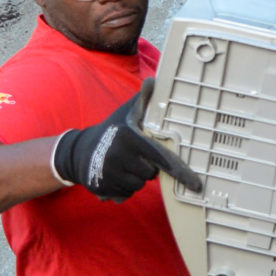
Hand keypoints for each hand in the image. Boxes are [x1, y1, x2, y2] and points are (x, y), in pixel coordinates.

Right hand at [52, 83, 205, 201]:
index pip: (161, 158)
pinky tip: (115, 175)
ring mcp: (109, 174)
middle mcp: (118, 156)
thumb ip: (143, 99)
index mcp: (129, 137)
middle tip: (134, 156)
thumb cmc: (112, 130)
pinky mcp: (102, 188)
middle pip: (151, 174)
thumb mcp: (126, 113)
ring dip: (135, 178)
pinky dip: (124, 188)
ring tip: (123, 164)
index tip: (196, 184)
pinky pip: (126, 194)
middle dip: (147, 167)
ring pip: (139, 186)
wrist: (79, 151)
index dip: (181, 172)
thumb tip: (154, 81)